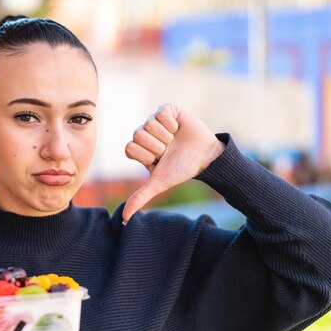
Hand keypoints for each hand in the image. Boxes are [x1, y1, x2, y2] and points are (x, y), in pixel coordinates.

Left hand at [122, 103, 224, 222]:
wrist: (206, 157)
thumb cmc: (182, 170)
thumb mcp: (159, 184)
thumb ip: (140, 197)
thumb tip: (124, 220)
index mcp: (139, 149)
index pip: (130, 147)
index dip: (146, 155)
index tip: (158, 160)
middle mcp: (144, 134)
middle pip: (138, 134)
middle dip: (157, 146)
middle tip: (168, 150)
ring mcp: (155, 121)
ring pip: (148, 124)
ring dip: (166, 136)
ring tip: (174, 140)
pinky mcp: (167, 110)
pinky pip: (160, 112)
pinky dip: (172, 123)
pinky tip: (178, 129)